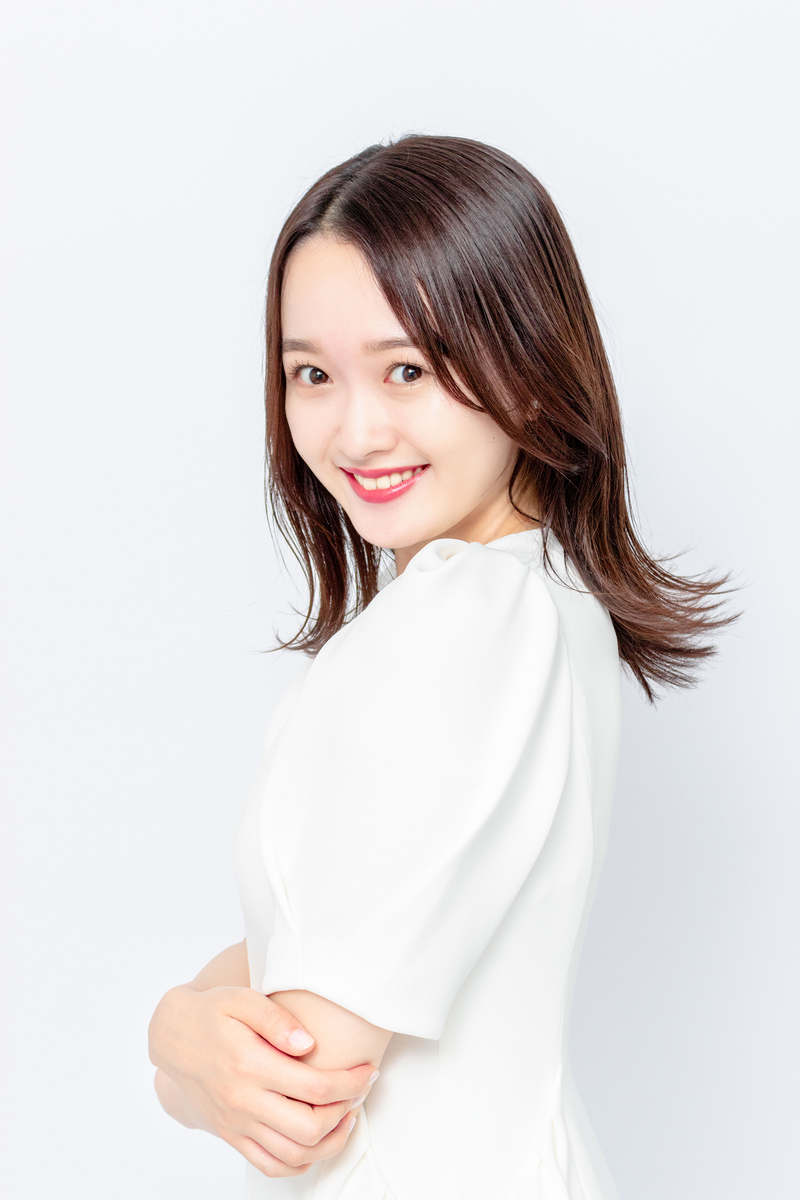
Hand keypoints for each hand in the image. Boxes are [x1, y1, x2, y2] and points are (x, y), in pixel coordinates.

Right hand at [148, 983, 378, 1177]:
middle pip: (309, 1128)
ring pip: (293, 1155)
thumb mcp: (241, 998)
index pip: (315, 1088)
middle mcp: (243, 1102)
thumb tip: (308, 1044)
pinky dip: (300, 1162)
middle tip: (360, 1090)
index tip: (368, 1071)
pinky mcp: (231, 1135)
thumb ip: (276, 1019)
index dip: (351, 1083)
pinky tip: (317, 1140)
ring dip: (330, 1142)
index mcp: (250, 1065)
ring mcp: (236, 1124)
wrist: (172, 1037)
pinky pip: (269, 1165)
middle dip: (346, 1111)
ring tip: (347, 1115)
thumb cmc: (212, 1011)